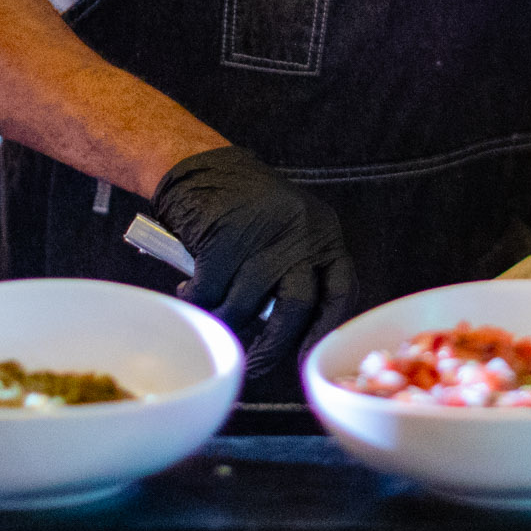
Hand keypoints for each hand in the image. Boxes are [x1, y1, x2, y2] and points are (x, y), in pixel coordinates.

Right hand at [148, 146, 355, 379]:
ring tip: (211, 314)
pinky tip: (191, 293)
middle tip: (255, 365)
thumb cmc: (245, 209)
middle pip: (297, 306)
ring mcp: (263, 234)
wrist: (202, 165)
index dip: (324, 330)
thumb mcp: (287, 234)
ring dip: (224, 319)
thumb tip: (288, 338)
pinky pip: (211, 290)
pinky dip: (198, 300)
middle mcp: (301, 233)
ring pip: (246, 303)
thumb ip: (294, 274)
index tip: (305, 356)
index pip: (340, 291)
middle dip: (274, 346)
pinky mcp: (225, 236)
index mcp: (323, 235)